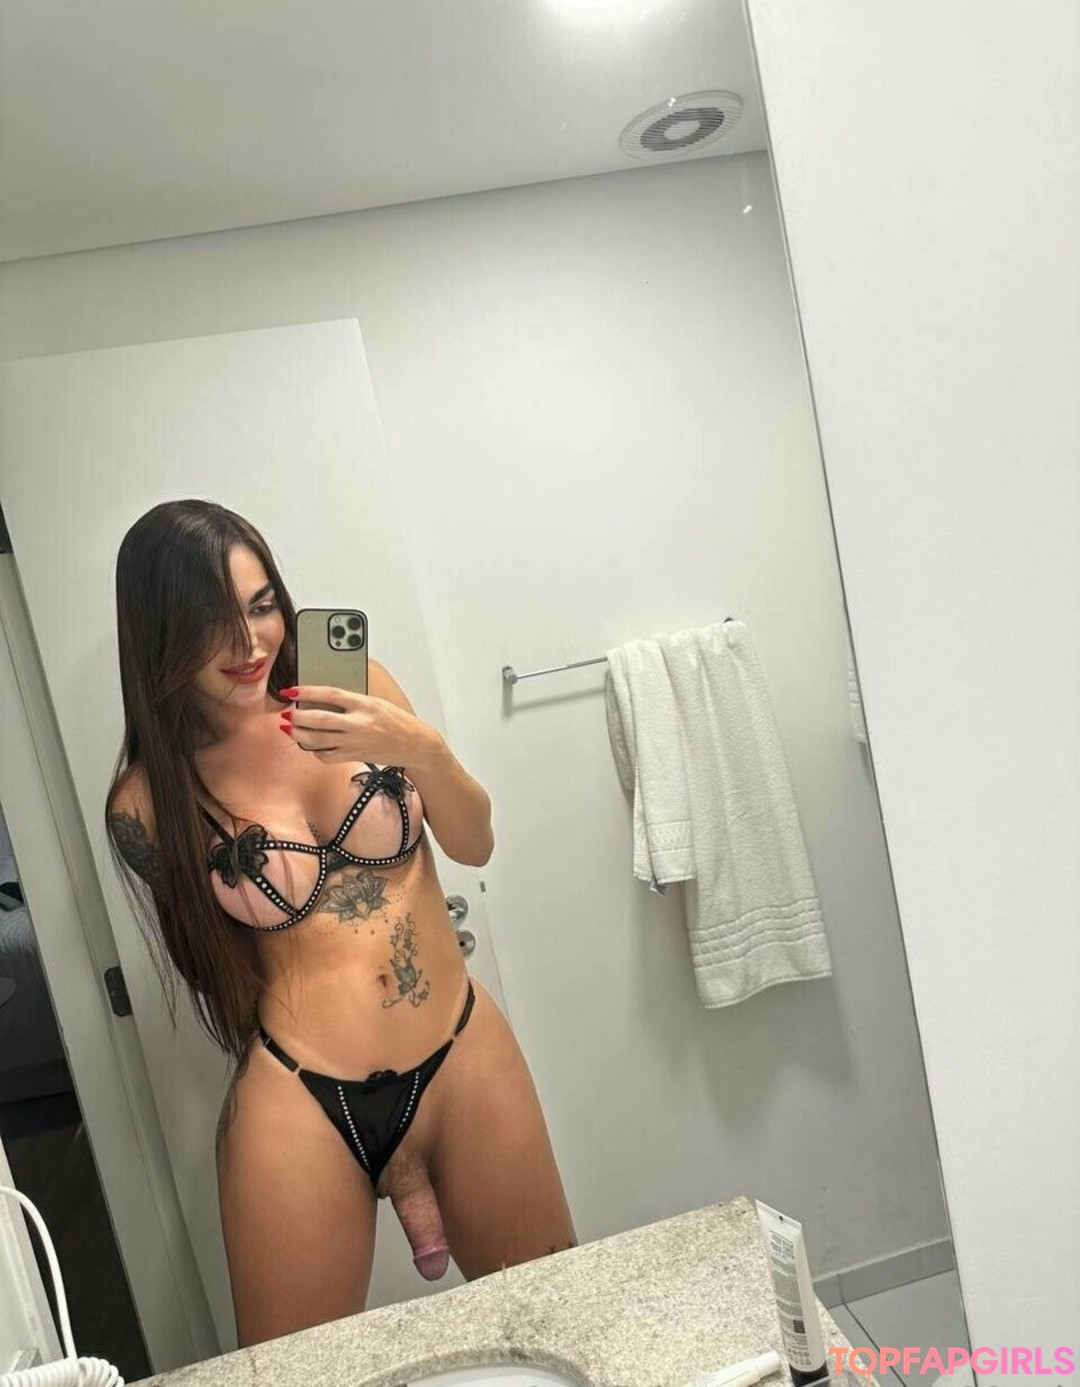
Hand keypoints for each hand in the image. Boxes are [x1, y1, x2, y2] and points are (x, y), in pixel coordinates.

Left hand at [279, 686, 440, 770]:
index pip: (330, 694)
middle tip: (286, 712)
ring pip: (318, 740)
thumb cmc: (395, 721)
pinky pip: (326, 755)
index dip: (307, 691)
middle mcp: (358, 724)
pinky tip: (309, 743)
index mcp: (364, 705)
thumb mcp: (375, 702)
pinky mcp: (353, 756)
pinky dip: (314, 750)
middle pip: (319, 720)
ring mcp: (354, 742)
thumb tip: (320, 699)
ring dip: (299, 734)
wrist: (414, 744)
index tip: (291, 690)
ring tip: (289, 727)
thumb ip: (350, 701)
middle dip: (297, 716)